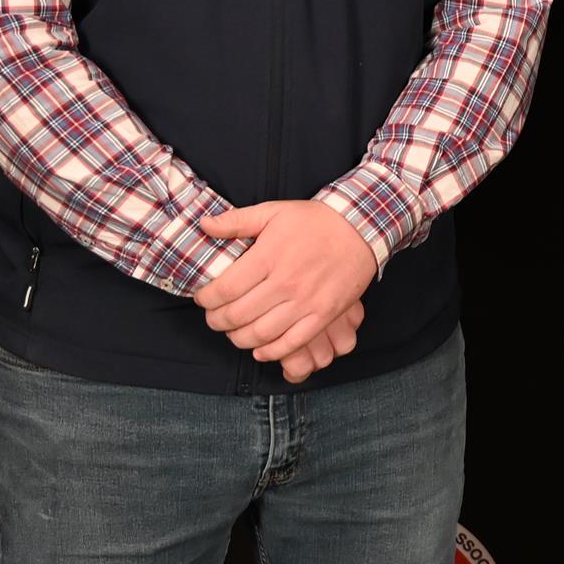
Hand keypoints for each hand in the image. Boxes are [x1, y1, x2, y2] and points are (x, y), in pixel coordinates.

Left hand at [196, 201, 378, 367]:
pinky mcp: (323, 315)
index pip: (225, 289)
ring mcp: (306, 302)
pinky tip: (260, 349)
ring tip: (233, 333)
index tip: (202, 299)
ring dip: (239, 339)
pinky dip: (271, 352)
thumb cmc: (314, 220)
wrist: (360, 228)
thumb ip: (236, 220)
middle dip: (217, 321)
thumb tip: (204, 225)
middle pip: (238, 315)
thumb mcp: (273, 211)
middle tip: (214, 318)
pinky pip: (291, 343)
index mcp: (269, 256)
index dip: (207, 299)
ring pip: (260, 334)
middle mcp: (285, 283)